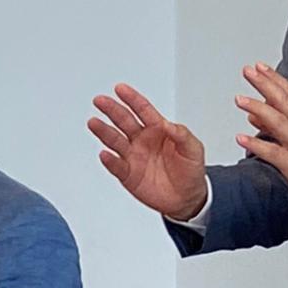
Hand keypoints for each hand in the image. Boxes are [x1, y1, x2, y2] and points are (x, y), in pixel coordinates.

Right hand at [89, 83, 207, 219]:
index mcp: (158, 129)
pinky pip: (116, 166)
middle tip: (100, 101)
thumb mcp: (194, 150)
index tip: (120, 89)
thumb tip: (169, 125)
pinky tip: (105, 153)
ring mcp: (133, 156)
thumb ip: (183, 135)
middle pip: (124, 121)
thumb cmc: (190, 171)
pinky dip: (110, 160)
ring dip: (104, 131)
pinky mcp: (128, 174)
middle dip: (112, 109)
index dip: (132, 99)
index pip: (143, 110)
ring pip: (115, 140)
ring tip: (94, 123)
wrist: (187, 198)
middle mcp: (142, 140)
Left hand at [234, 62, 287, 221]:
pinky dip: (257, 145)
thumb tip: (254, 115)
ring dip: (258, 109)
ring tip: (239, 99)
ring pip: (279, 123)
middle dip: (265, 85)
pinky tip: (241, 138)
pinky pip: (275, 153)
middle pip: (284, 102)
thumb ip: (275, 127)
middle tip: (248, 71)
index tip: (259, 67)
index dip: (275, 79)